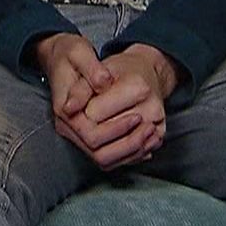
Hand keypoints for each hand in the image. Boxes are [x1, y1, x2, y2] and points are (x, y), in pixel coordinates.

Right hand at [35, 33, 141, 165]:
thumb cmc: (69, 54)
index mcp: (65, 109)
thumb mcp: (79, 52)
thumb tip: (103, 83)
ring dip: (130, 152)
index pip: (92, 135)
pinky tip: (145, 142)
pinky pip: (108, 156)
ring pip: (104, 160)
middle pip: (99, 154)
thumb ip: (92, 70)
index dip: (118, 129)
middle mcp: (67, 126)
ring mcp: (75, 134)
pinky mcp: (85, 136)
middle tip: (150, 128)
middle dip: (128, 144)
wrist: (59, 58)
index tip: (138, 116)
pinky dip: (128, 153)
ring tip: (151, 136)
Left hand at [77, 45, 177, 169]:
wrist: (147, 73)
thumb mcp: (97, 68)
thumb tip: (67, 109)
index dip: (81, 114)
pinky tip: (108, 144)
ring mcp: (156, 126)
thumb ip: (80, 89)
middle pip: (108, 137)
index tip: (80, 107)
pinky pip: (133, 157)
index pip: (95, 115)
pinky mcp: (158, 137)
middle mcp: (151, 109)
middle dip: (89, 134)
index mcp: (137, 88)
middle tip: (85, 123)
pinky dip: (117, 156)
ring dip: (101, 149)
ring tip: (92, 135)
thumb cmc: (122, 69)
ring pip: (120, 154)